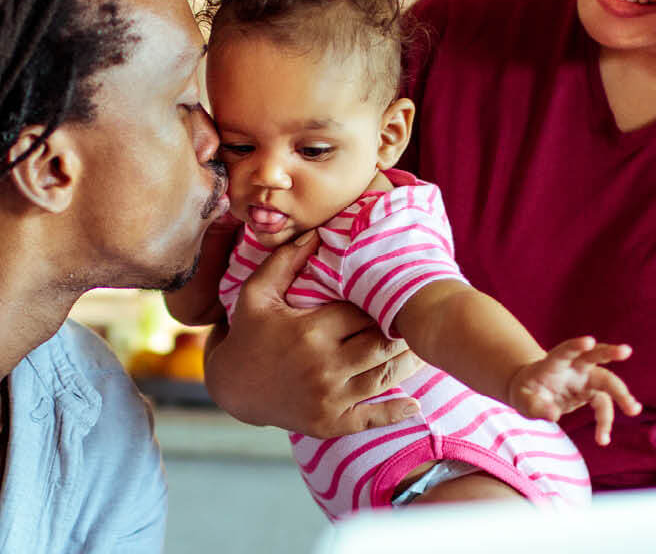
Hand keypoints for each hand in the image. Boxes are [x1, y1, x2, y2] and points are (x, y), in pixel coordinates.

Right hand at [203, 230, 424, 437]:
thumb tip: (316, 232)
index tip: (395, 295)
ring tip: (425, 349)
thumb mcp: (256, 293)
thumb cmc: (248, 334)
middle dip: (402, 333)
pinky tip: (414, 404)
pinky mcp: (330, 423)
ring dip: (408, 364)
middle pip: (381, 345)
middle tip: (420, 320)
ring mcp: (329, 398)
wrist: (231, 388)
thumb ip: (285, 261)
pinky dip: (396, 412)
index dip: (381, 304)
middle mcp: (324, 367)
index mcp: (311, 331)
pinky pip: (372, 418)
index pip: (363, 313)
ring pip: (384, 377)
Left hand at [506, 337, 640, 444]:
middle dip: (610, 352)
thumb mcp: (523, 401)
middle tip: (626, 351)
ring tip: (633, 410)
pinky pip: (604, 406)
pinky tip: (603, 439)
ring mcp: (586, 379)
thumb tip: (553, 415)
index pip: (566, 351)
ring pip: (608, 380)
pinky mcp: (592, 393)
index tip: (589, 342)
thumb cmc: (527, 393)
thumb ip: (536, 406)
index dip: (576, 345)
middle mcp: (574, 368)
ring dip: (622, 394)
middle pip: (595, 356)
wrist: (533, 394)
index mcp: (554, 363)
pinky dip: (605, 422)